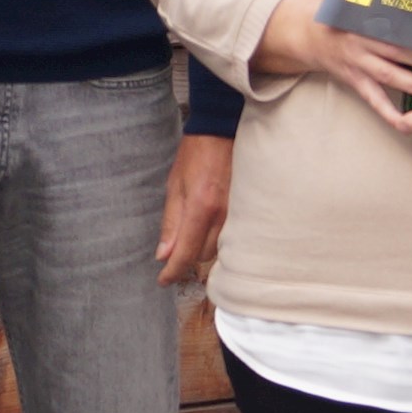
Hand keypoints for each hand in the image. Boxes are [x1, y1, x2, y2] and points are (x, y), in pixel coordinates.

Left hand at [155, 131, 230, 284]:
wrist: (222, 131)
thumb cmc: (195, 155)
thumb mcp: (174, 186)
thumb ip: (171, 223)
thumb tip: (163, 255)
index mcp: (200, 207)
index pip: (186, 252)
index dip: (173, 271)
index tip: (163, 281)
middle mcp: (222, 214)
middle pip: (203, 255)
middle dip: (187, 257)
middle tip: (174, 250)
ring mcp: (238, 213)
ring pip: (219, 248)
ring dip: (203, 248)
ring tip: (192, 237)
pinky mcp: (248, 210)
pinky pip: (232, 236)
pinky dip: (219, 238)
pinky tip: (210, 229)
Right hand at [250, 0, 411, 129]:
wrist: (309, 35)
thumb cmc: (346, 18)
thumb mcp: (362, 4)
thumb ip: (389, 5)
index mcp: (367, 19)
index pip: (398, 25)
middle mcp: (362, 41)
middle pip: (397, 50)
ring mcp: (357, 64)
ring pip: (388, 75)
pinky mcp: (354, 81)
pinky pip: (373, 100)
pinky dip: (389, 113)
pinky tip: (406, 123)